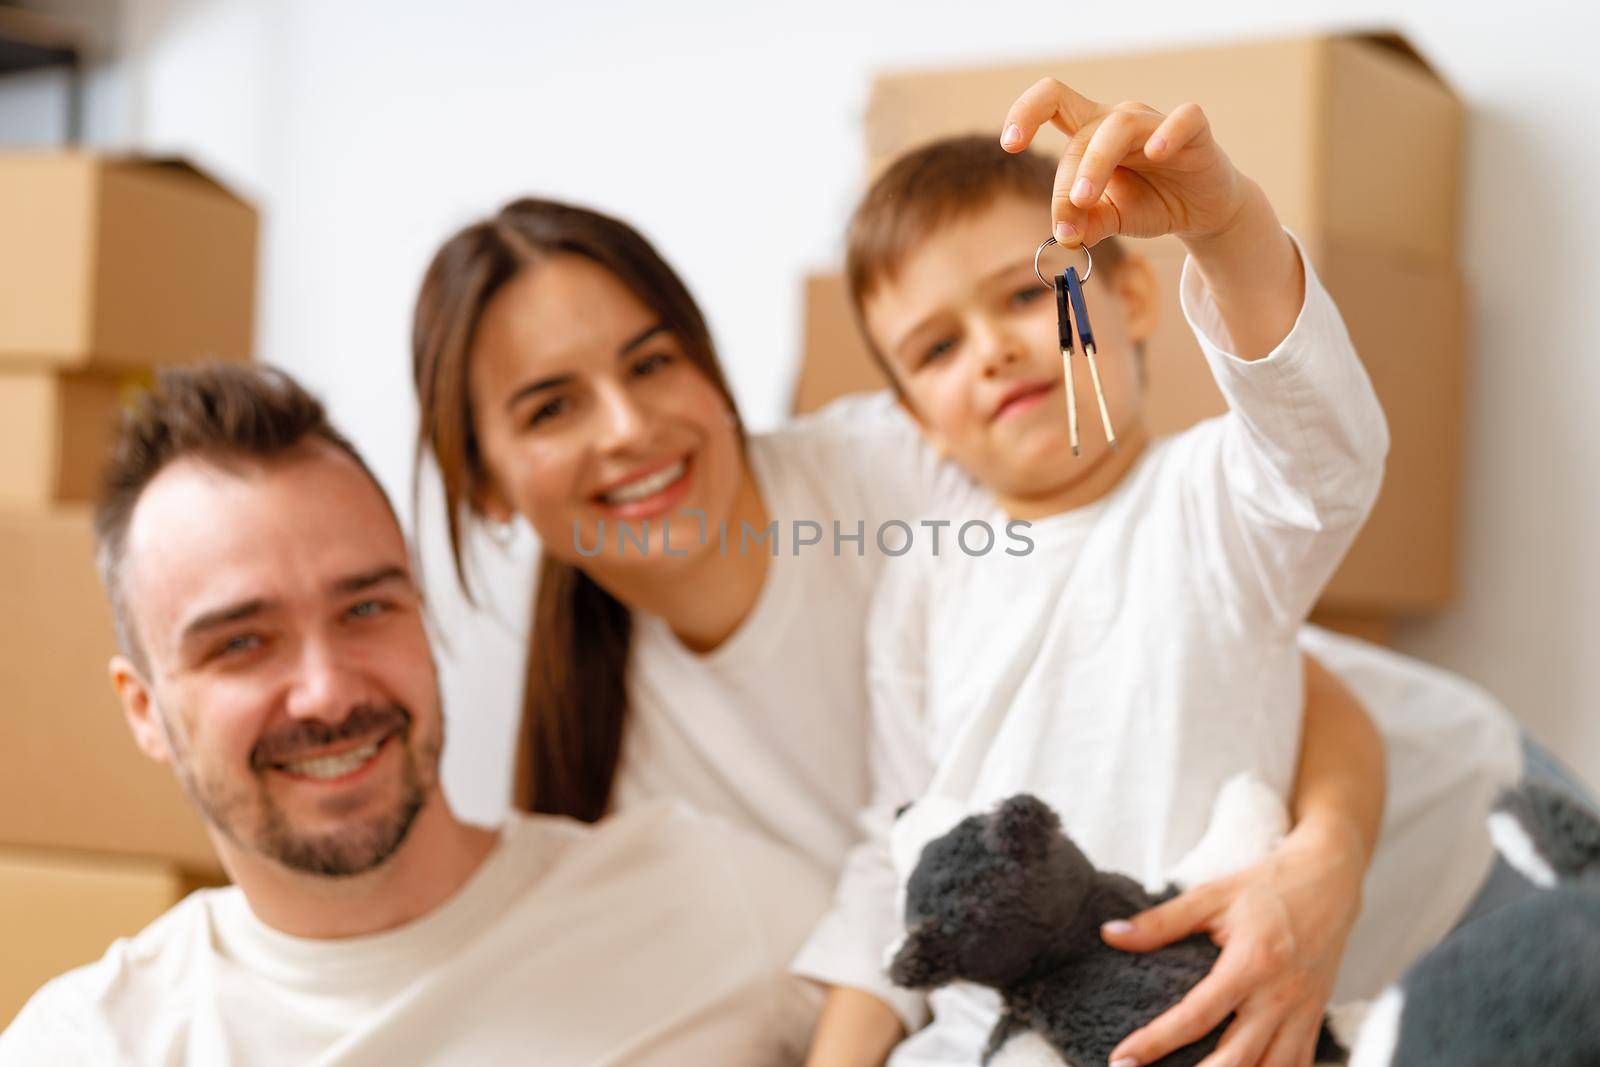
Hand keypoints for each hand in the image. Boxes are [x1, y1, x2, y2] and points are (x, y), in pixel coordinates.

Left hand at [1000, 79, 1254, 250]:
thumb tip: (1065, 238)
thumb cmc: (1149, 203)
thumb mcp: (1110, 218)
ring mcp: (1155, 123)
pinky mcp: (1194, 132)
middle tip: (1067, 223)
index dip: (1026, 113)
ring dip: (1094, 165)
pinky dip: (1168, 132)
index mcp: (1090, 134)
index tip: (1009, 144)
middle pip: (1081, 135)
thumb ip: (1085, 224)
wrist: (1200, 211)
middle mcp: (1119, 121)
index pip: (1051, 103)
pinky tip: (1155, 153)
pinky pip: (1183, 118)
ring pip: (1118, 127)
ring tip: (1085, 201)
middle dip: (1067, 183)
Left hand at [1099, 821, 1366, 1066]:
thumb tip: (1109, 935)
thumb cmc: (1266, 888)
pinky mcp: (1315, 1021)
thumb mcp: (1210, 896)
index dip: (1156, 1042)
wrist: (1329, 882)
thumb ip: (1160, 922)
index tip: (1122, 1059)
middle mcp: (1280, 997)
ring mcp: (1302, 1014)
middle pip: (1237, 1060)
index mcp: (1251, 964)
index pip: (1197, 1015)